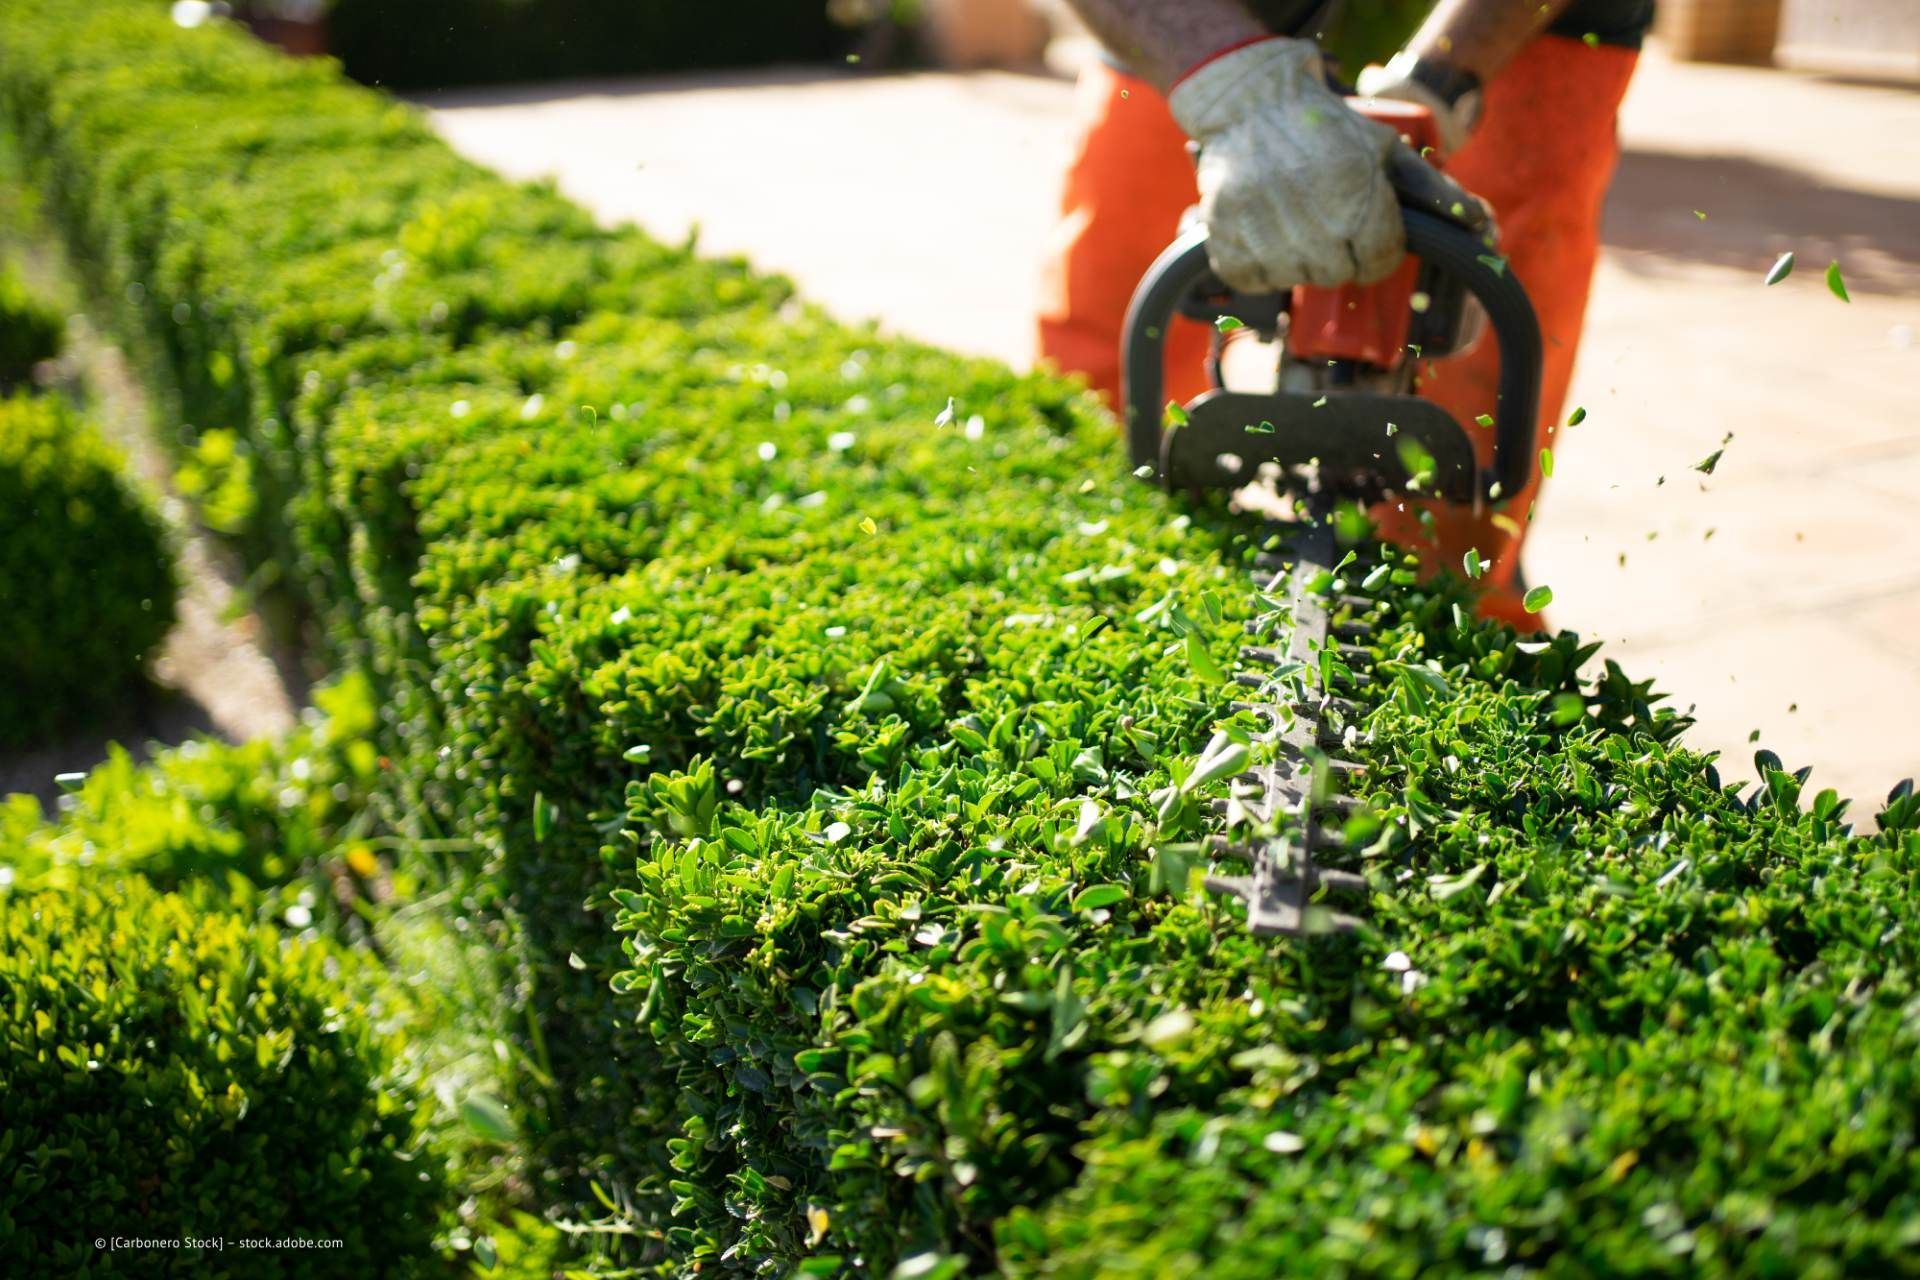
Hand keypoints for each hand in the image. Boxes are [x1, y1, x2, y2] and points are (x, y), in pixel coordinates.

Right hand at [1168, 38, 1484, 292]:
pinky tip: (1265, 232)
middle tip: (1326, 219)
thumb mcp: (1388, 151)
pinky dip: (1260, 264)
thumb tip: (1481, 226)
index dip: (1377, 248)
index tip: (1365, 229)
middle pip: (1337, 275)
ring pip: (1295, 280)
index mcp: (1356, 200)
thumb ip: (1434, 191)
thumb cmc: (1328, 128)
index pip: (1379, 263)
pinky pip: (1253, 279)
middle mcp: (1311, 225)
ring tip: (1294, 221)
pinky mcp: (1226, 241)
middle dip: (1338, 253)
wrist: (1253, 105)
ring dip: (1299, 260)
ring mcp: (1264, 236)